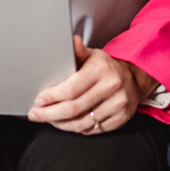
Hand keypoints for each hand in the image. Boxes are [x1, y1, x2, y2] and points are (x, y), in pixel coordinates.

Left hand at [27, 35, 155, 134]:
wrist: (134, 80)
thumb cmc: (106, 68)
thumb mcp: (93, 55)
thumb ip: (78, 51)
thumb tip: (70, 40)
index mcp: (101, 69)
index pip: (70, 89)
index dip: (51, 97)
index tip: (38, 100)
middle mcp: (111, 87)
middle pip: (73, 109)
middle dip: (49, 114)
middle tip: (36, 114)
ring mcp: (117, 105)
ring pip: (81, 123)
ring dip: (60, 124)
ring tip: (49, 120)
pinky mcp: (120, 119)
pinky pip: (91, 130)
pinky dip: (76, 129)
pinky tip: (66, 123)